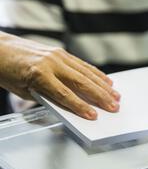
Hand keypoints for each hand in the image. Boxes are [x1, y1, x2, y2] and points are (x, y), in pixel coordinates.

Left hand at [0, 32, 119, 119]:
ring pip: (86, 73)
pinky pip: (82, 64)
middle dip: (100, 96)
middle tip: (114, 107)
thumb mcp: (24, 90)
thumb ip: (48, 97)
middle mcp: (51, 63)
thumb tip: (71, 106)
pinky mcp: (60, 52)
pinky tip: (107, 81)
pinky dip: (96, 74)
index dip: (81, 107)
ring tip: (116, 96)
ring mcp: (57, 56)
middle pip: (81, 83)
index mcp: (38, 75)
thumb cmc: (8, 72)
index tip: (94, 116)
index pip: (65, 95)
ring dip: (103, 86)